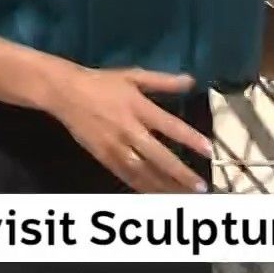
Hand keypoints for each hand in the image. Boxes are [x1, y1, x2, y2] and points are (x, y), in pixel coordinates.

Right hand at [48, 67, 212, 193]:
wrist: (65, 92)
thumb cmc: (102, 82)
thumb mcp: (134, 75)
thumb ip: (163, 81)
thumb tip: (191, 80)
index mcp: (138, 107)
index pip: (170, 125)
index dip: (190, 138)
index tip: (208, 150)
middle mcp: (128, 130)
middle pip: (158, 156)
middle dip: (180, 173)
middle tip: (200, 187)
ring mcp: (115, 146)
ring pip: (143, 172)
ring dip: (165, 186)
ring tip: (185, 197)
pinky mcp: (104, 157)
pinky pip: (126, 176)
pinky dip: (143, 188)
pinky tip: (157, 195)